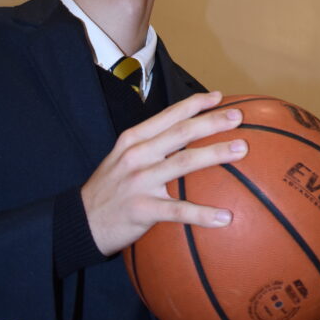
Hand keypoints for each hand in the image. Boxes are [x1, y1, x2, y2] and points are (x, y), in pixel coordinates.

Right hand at [81, 91, 246, 256]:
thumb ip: (151, 145)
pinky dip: (204, 214)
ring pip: (184, 163)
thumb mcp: (124, 158)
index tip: (219, 97)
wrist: (78, 222)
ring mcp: (139, 181)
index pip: (169, 116)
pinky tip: (226, 217)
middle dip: (212, 121)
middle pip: (181, 132)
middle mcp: (137, 155)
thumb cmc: (110, 188)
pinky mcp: (142, 210)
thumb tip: (187, 135)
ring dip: (216, 154)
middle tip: (239, 117)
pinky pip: (178, 211)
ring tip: (241, 150)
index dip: (195, 104)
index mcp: (134, 139)